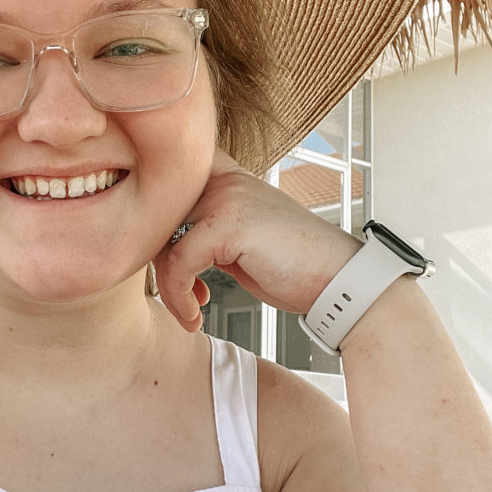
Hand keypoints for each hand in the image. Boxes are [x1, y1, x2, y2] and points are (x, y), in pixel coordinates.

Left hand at [153, 149, 361, 331]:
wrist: (339, 283)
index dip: (152, 220)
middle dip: (158, 262)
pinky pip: (179, 262)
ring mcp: (227, 197)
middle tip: (177, 293)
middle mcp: (225, 179)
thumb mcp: (238, 241)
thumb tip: (157, 249)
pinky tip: (195, 315)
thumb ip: (202, 233)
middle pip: (156, 216)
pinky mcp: (229, 224)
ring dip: (169, 286)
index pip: (168, 182)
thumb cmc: (291, 267)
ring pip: (163, 240)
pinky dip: (179, 295)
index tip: (159, 261)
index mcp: (227, 176)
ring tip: (188, 311)